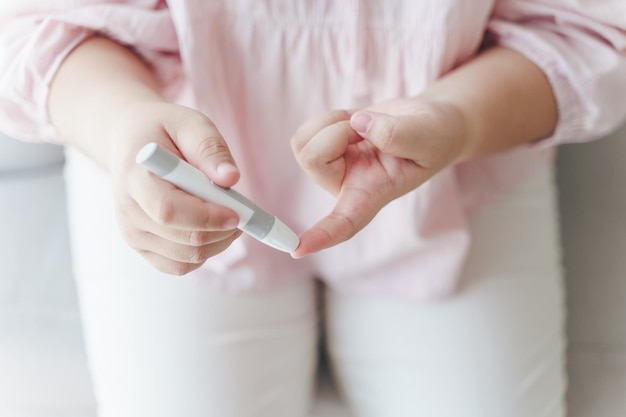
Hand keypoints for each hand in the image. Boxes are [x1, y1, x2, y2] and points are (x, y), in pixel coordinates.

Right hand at [109, 101, 242, 274]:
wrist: (131, 142)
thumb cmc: (164, 130)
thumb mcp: (189, 123)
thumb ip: (210, 148)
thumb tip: (230, 178)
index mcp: (134, 178)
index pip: (170, 212)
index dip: (209, 217)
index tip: (238, 212)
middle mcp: (128, 212)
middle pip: (185, 239)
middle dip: (223, 230)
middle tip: (243, 211)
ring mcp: (133, 234)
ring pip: (187, 258)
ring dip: (219, 242)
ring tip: (228, 214)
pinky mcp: (142, 247)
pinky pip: (181, 266)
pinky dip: (205, 253)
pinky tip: (212, 228)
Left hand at [290, 98, 467, 257]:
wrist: (429, 123)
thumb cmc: (433, 137)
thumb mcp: (428, 136)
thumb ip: (397, 134)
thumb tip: (358, 124)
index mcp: (371, 194)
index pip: (343, 223)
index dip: (320, 236)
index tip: (297, 250)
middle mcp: (346, 187)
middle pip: (313, 159)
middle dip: (339, 131)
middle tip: (370, 126)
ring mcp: (332, 170)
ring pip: (303, 144)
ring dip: (333, 122)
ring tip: (363, 127)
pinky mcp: (323, 151)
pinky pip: (305, 132)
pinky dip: (328, 118)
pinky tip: (353, 124)